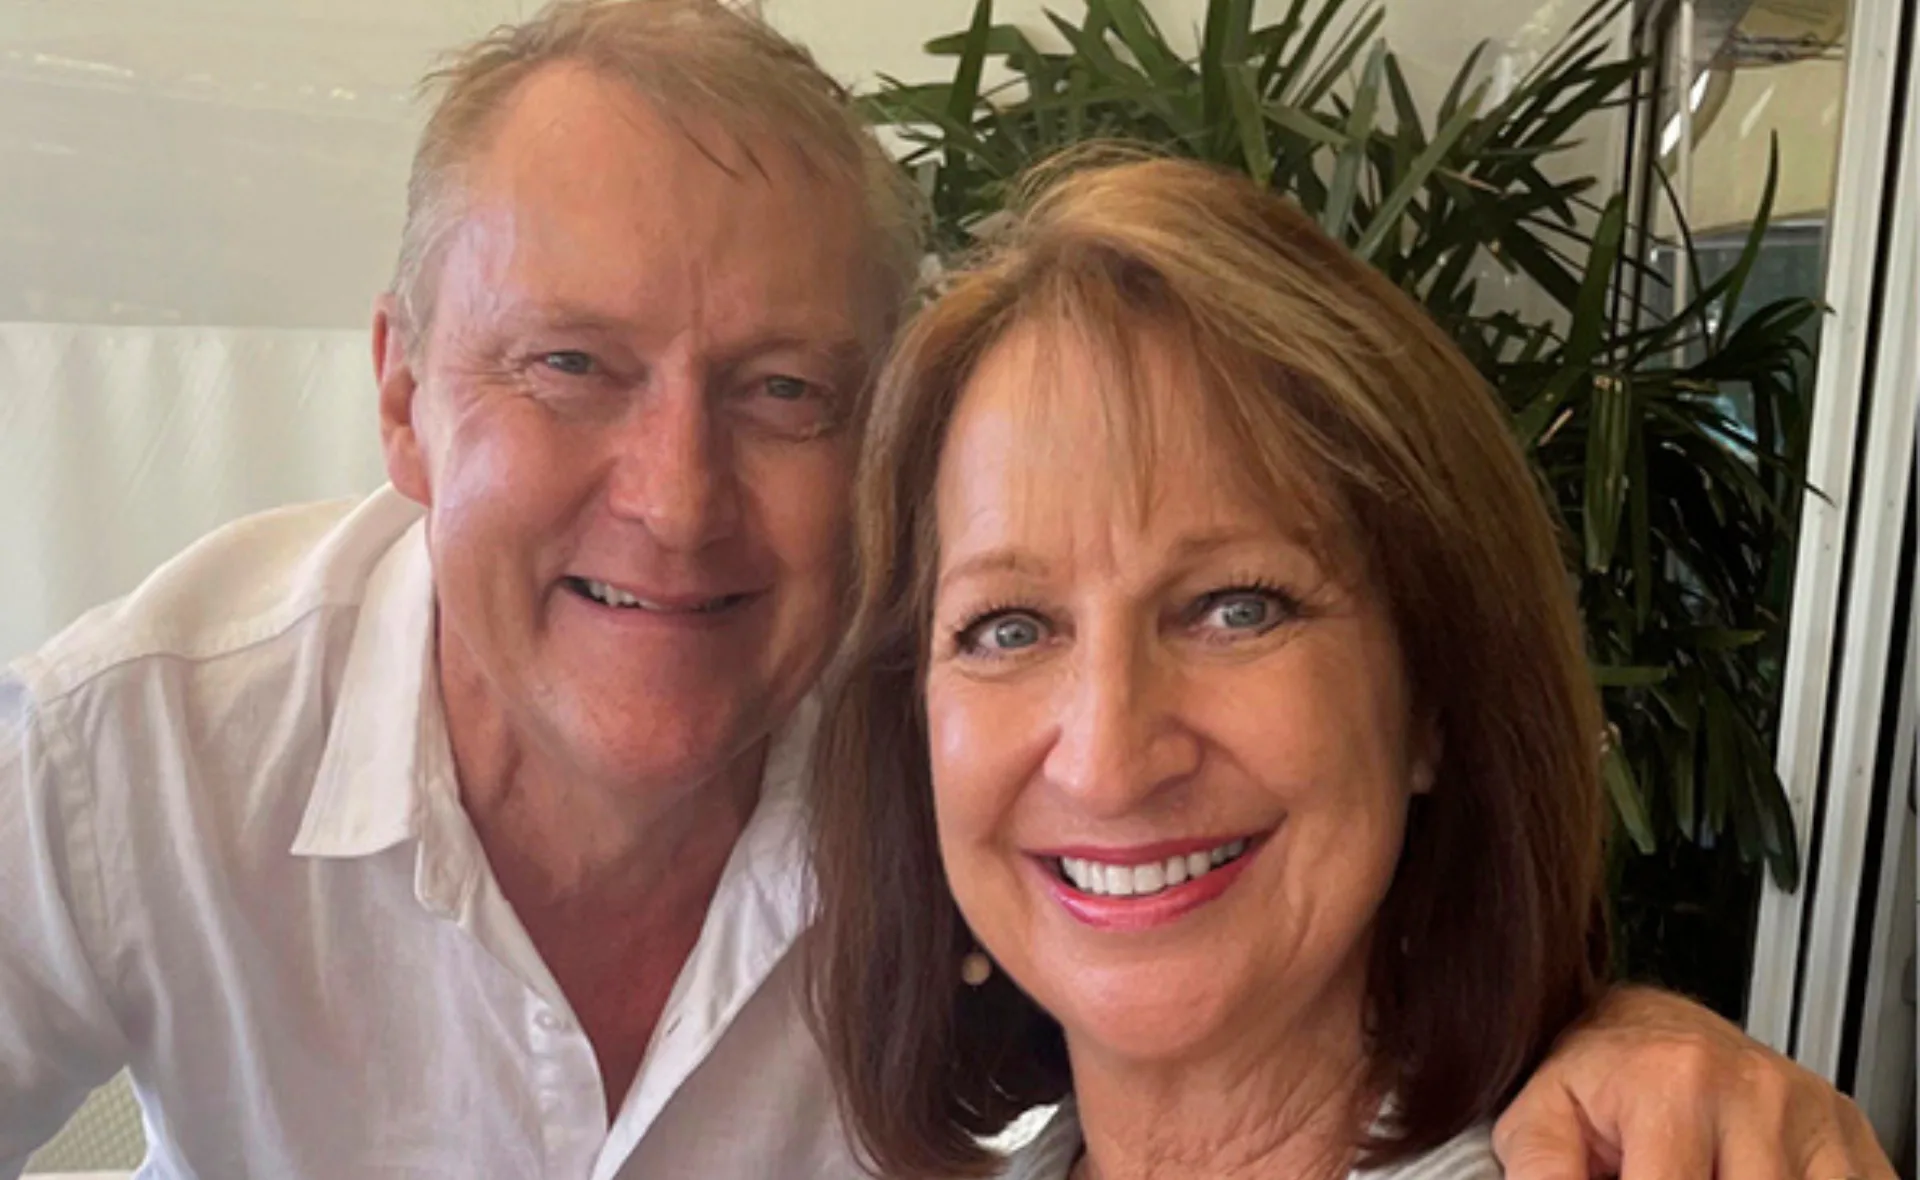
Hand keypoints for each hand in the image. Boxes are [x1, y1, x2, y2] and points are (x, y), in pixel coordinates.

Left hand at [1493, 986, 1895, 1179]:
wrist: (1646, 1026)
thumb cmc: (1595, 1075)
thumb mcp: (1540, 1117)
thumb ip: (1543, 1172)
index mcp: (1677, 1085)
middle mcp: (1759, 1095)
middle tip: (1665, 1173)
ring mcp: (1816, 1119)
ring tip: (1703, 1172)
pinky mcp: (1853, 1143)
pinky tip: (1742, 1175)